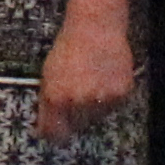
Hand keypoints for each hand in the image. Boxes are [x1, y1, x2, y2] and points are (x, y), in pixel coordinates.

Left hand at [35, 10, 138, 140]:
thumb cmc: (68, 48)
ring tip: (92, 82)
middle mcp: (79, 102)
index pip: (55, 133)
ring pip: (97, 117)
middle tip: (77, 94)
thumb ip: (46, 103)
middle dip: (75, 117)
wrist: (96, 28)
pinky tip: (104, 79)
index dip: (55, 136)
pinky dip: (110, 98)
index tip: (56, 134)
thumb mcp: (47, 75)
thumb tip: (43, 130)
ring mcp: (102, 99)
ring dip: (94, 107)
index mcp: (56, 98)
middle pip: (77, 126)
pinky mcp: (121, 94)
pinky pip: (114, 106)